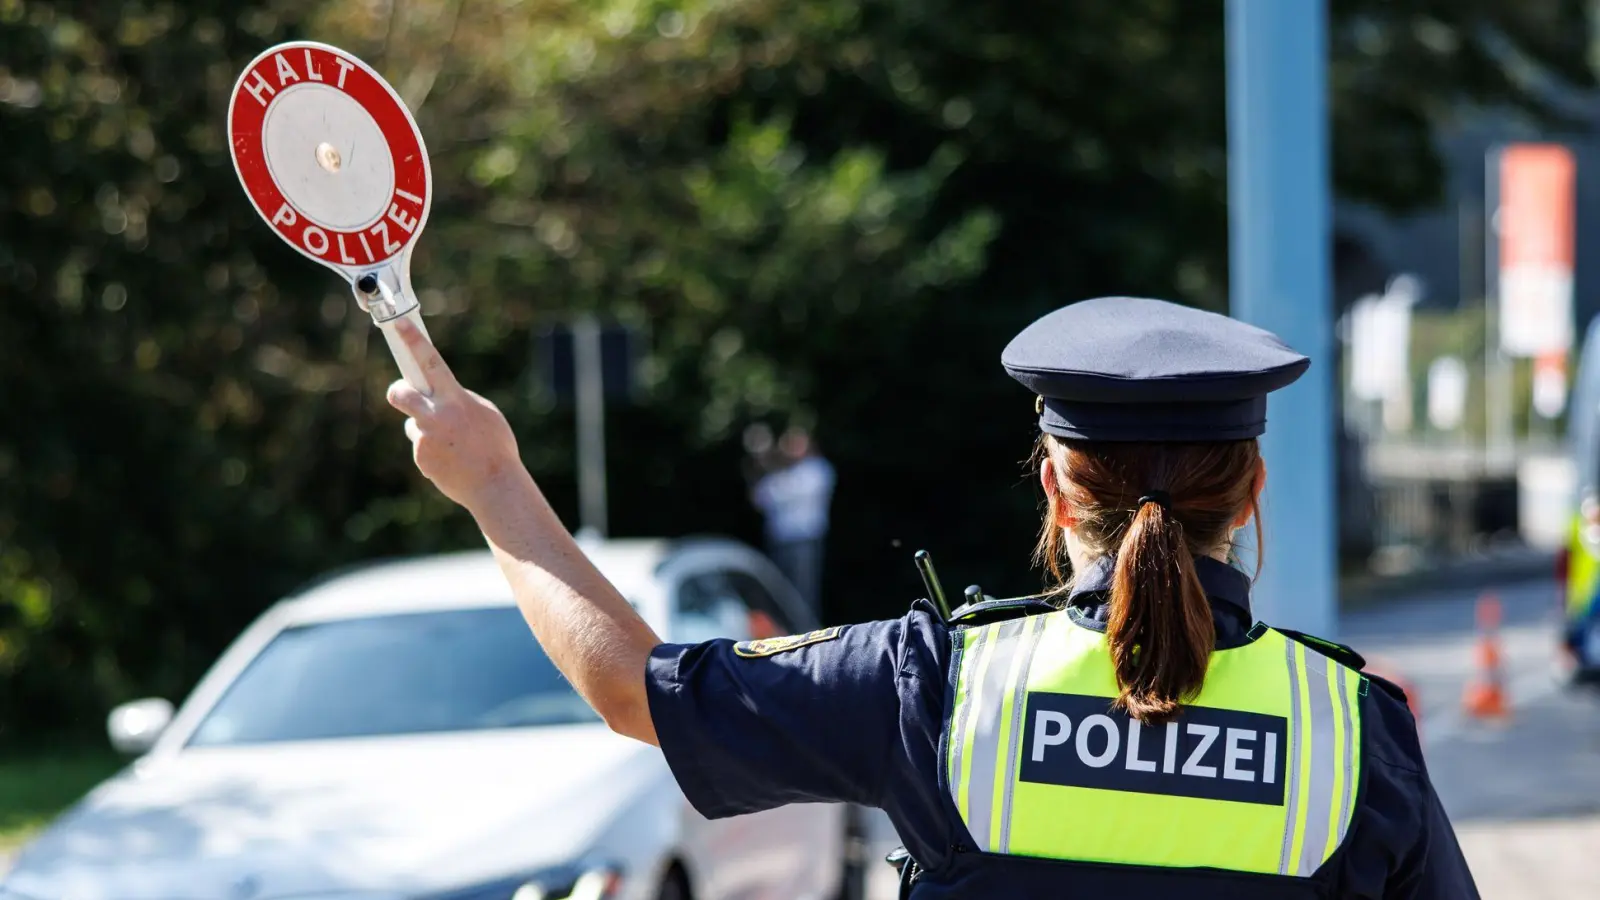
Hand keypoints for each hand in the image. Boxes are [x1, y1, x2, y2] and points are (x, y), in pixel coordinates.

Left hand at [385, 318, 522, 511]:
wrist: (494, 486)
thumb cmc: (496, 447)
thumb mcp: (484, 413)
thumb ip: (459, 400)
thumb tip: (439, 396)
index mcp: (456, 399)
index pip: (431, 363)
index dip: (414, 341)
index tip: (399, 324)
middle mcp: (437, 416)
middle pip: (400, 394)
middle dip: (399, 392)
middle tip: (405, 395)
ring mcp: (426, 438)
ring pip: (415, 424)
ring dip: (427, 430)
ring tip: (454, 446)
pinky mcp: (421, 458)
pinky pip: (422, 447)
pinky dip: (433, 452)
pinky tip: (452, 460)